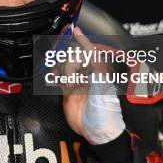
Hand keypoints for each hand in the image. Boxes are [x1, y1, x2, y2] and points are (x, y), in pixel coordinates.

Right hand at [62, 28, 124, 144]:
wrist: (97, 132)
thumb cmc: (106, 113)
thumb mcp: (102, 89)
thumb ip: (96, 69)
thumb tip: (93, 52)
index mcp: (99, 72)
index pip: (90, 51)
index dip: (83, 40)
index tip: (75, 30)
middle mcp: (88, 75)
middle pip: (73, 58)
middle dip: (69, 65)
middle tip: (70, 79)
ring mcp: (78, 83)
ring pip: (65, 67)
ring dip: (62, 73)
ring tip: (68, 86)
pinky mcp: (68, 92)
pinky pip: (60, 78)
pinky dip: (57, 78)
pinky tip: (60, 84)